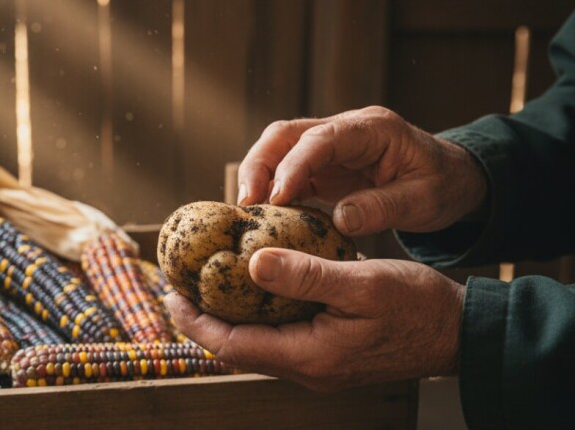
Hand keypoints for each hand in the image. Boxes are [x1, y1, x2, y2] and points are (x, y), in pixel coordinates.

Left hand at [165, 247, 463, 390]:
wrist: (460, 333)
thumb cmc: (418, 307)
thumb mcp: (362, 283)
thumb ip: (306, 274)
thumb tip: (252, 263)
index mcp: (310, 356)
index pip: (233, 345)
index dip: (196, 321)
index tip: (171, 293)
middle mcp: (308, 368)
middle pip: (238, 348)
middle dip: (204, 320)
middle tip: (179, 286)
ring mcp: (318, 365)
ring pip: (256, 344)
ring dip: (228, 318)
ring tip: (207, 286)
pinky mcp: (327, 354)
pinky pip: (278, 338)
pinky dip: (256, 316)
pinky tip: (253, 290)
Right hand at [237, 106, 487, 235]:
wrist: (453, 177)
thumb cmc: (443, 184)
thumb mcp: (425, 200)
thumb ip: (383, 207)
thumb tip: (339, 219)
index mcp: (373, 129)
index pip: (321, 138)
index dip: (294, 166)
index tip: (276, 198)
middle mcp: (344, 129)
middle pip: (285, 133)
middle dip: (259, 164)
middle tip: (246, 204)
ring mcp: (330, 146)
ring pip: (278, 148)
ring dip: (256, 176)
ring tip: (246, 211)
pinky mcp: (322, 165)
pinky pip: (286, 170)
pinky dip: (269, 189)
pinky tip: (260, 215)